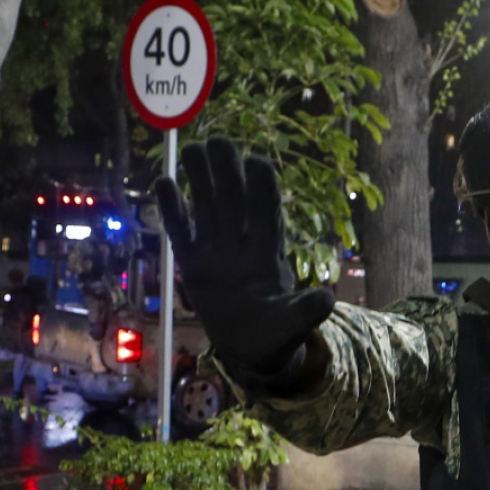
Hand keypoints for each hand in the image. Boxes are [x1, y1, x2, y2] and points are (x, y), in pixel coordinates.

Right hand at [155, 137, 333, 376]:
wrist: (252, 349)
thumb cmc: (278, 331)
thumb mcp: (293, 322)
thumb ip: (306, 310)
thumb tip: (326, 301)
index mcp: (269, 251)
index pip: (267, 210)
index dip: (263, 186)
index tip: (256, 162)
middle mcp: (243, 243)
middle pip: (235, 199)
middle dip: (229, 170)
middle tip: (218, 140)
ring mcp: (216, 251)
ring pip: (208, 206)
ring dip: (200, 179)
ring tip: (191, 149)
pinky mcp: (193, 264)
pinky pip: (181, 231)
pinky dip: (172, 209)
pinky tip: (163, 181)